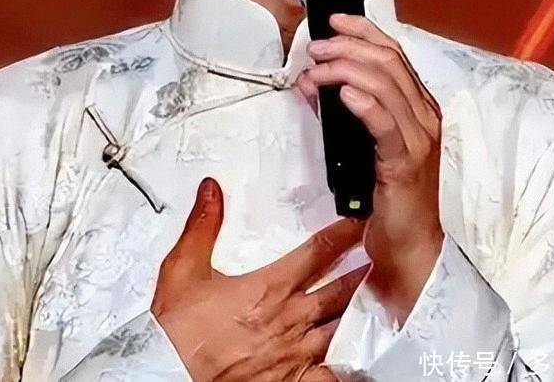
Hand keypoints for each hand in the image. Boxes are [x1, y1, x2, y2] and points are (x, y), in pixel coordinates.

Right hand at [151, 178, 367, 381]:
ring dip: (360, 312)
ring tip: (379, 301)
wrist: (171, 374)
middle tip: (382, 258)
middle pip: (338, 290)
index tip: (359, 223)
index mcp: (269, 288)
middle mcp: (289, 319)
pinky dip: (347, 365)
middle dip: (361, 273)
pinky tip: (359, 361)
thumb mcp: (183, 268)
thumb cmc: (180, 330)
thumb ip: (203, 226)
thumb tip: (212, 190)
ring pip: (340, 328)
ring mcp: (295, 354)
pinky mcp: (292, 381)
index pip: (316, 253)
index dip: (342, 236)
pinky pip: (331, 373)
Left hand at [298, 13, 443, 323]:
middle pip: (388, 61)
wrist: (410, 244)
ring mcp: (419, 138)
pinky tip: (341, 95)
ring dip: (344, 70)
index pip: (394, 53)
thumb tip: (311, 81)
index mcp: (418, 105)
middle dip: (346, 47)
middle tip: (315, 49)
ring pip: (385, 84)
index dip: (363, 31)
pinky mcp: (406, 162)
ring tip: (316, 71)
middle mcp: (424, 115)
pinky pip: (385, 123)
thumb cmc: (387, 192)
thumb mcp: (363, 141)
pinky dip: (362, 102)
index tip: (334, 20)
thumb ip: (342, 110)